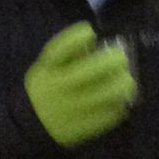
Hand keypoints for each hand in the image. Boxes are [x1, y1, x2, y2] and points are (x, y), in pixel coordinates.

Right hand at [24, 23, 135, 147]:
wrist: (31, 124)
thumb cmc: (46, 88)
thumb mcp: (47, 68)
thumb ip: (68, 55)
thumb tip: (95, 42)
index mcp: (47, 70)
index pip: (60, 49)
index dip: (77, 37)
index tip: (90, 32)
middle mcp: (58, 88)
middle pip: (91, 70)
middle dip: (113, 60)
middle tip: (122, 58)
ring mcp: (70, 109)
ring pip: (106, 93)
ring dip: (121, 84)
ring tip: (126, 81)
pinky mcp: (81, 127)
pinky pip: (108, 114)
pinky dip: (117, 105)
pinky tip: (119, 100)